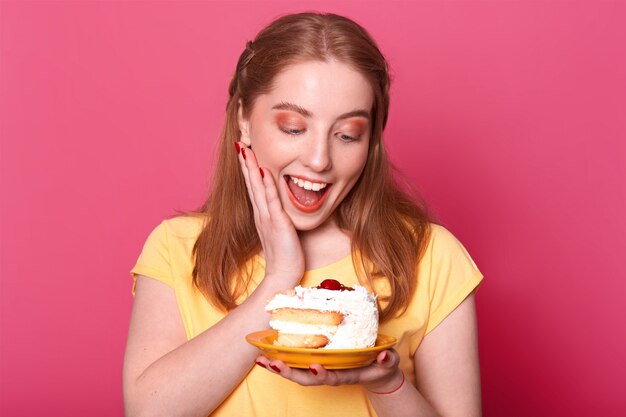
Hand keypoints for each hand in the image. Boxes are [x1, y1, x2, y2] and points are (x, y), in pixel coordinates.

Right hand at [236, 142, 304, 284]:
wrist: (283, 276)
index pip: (254, 188)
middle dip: (245, 163)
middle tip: (240, 143)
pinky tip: (263, 171)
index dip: (248, 170)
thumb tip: (278, 212)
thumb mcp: (279, 234)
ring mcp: (267, 218)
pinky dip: (267, 184)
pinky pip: (271, 200)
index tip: (245, 153)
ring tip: (245, 149)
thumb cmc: (285, 257)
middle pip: (251, 184)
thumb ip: (277, 221)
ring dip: (251, 168)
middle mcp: (261, 215)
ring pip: (258, 188)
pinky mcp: (277, 223)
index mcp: (262, 216)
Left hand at [254, 349, 403, 392]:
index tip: (314, 366)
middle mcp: (330, 374)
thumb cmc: (381, 366)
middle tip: (272, 364)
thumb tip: (384, 356)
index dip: (321, 374)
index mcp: (345, 375)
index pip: (330, 377)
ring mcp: (322, 370)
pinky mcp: (316, 363)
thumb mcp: (388, 363)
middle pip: (306, 378)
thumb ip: (387, 360)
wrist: (377, 372)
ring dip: (279, 367)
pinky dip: (281, 360)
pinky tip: (266, 353)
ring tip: (261, 359)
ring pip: (297, 372)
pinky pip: (296, 363)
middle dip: (289, 372)